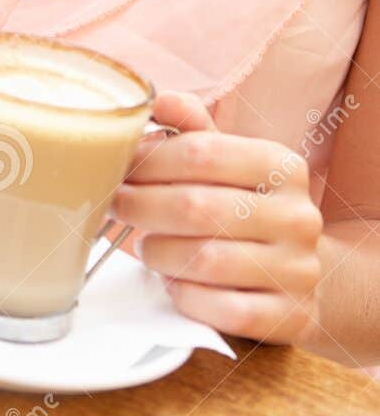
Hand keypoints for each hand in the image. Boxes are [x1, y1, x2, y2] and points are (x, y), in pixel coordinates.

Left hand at [110, 90, 324, 346]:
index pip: (201, 152)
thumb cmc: (245, 208)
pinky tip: (175, 283)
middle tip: (115, 206)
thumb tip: (157, 99)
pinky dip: (186, 296)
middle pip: (195, 206)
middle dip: (140, 206)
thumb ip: (192, 129)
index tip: (119, 168)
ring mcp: (298, 269)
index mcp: (280, 165)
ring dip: (159, 254)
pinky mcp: (291, 316)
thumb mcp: (228, 162)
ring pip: (204, 260)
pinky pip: (221, 309)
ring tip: (145, 247)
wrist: (300, 275)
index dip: (149, 160)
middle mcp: (297, 215)